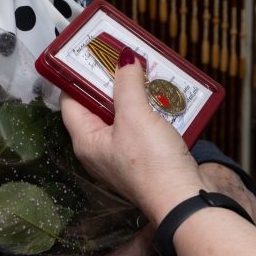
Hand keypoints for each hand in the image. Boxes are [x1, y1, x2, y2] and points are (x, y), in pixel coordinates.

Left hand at [61, 55, 204, 219]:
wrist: (184, 201)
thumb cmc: (152, 166)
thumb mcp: (135, 116)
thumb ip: (126, 84)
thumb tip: (124, 59)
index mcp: (87, 141)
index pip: (71, 101)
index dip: (77, 76)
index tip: (89, 54)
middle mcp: (101, 149)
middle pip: (99, 106)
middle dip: (113, 81)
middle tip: (123, 57)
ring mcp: (124, 155)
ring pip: (125, 115)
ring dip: (136, 94)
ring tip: (147, 71)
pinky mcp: (146, 158)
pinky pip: (144, 126)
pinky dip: (152, 110)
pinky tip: (164, 97)